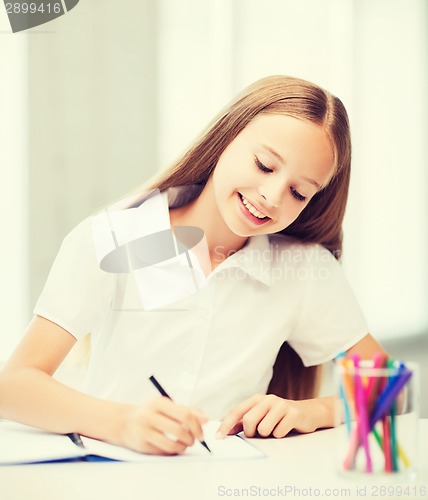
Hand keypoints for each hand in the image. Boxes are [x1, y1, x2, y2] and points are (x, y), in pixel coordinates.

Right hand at [121, 397, 207, 454]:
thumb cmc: (154, 413)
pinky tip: (173, 447)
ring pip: (171, 445)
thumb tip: (205, 420)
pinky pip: (163, 452)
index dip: (196, 426)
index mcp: (159, 403)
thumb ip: (189, 411)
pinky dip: (172, 452)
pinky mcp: (141, 445)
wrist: (128, 423)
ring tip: (184, 445)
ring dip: (182, 447)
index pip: (185, 414)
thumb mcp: (169, 407)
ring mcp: (144, 431)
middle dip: (191, 438)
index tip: (201, 434)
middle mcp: (150, 415)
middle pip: (179, 430)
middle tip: (193, 441)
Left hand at [216, 394, 331, 438]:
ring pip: (264, 428)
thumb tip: (226, 431)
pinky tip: (286, 429)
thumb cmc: (280, 417)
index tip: (219, 438)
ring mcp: (281, 405)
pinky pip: (279, 432)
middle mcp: (268, 399)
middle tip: (258, 435)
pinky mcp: (293, 413)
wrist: (308, 413)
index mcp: (257, 399)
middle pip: (249, 420)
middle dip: (251, 433)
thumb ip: (244, 422)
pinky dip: (280, 435)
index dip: (226, 425)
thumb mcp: (262, 416)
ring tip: (275, 430)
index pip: (237, 411)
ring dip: (267, 435)